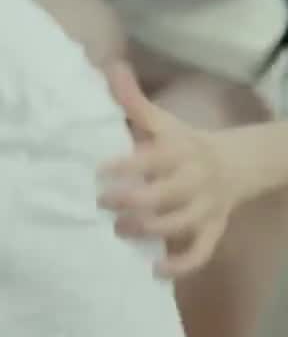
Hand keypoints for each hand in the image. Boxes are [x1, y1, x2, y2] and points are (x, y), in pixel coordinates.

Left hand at [97, 63, 244, 276]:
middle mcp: (195, 179)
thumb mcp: (162, 120)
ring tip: (118, 230)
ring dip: (149, 230)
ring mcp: (207, 207)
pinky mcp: (214, 230)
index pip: (154, 157)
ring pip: (181, 224)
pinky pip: (201, 252)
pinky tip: (153, 270)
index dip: (126, 164)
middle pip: (166, 194)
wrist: (238, 164)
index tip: (97, 170)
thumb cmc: (184, 142)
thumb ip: (133, 100)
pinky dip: (180, 265)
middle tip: (100, 202)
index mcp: (180, 150)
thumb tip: (109, 66)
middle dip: (132, 201)